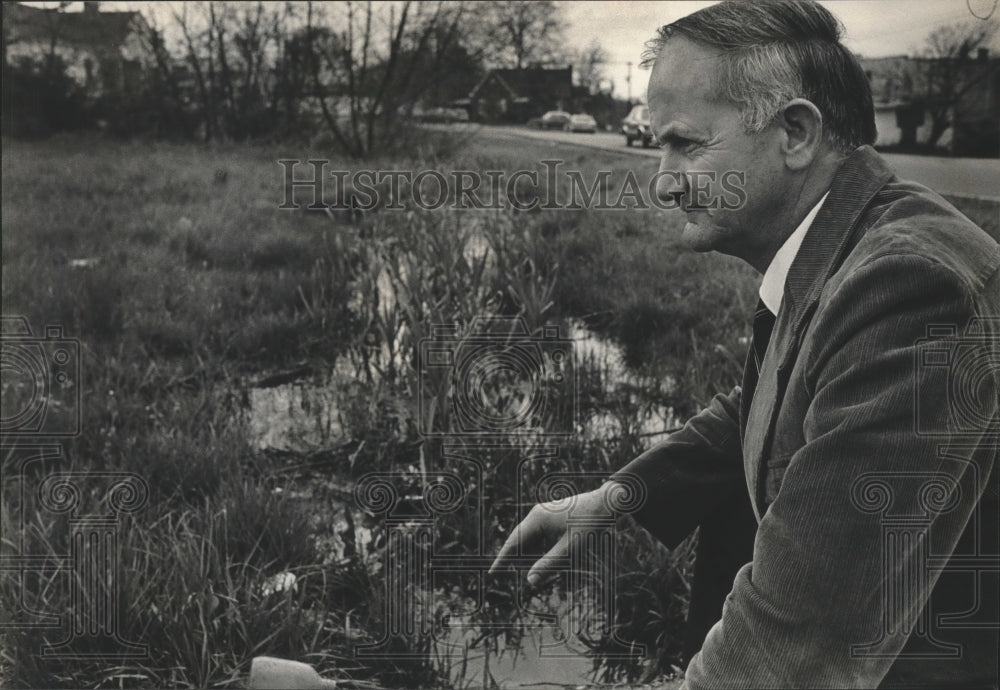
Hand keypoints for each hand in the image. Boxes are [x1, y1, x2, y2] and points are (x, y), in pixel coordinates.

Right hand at [488, 481, 624, 586]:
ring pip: (532, 540)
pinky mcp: (555, 517)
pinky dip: (542, 550)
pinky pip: (542, 536)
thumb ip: (549, 565)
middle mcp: (538, 514)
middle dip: (517, 559)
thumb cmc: (590, 523)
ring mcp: (546, 514)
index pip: (513, 542)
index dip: (502, 559)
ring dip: (532, 556)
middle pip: (521, 541)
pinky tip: (549, 560)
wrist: (608, 503)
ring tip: (535, 572)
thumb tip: (530, 581)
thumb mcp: (570, 548)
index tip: (492, 573)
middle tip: (511, 576)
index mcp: (537, 518)